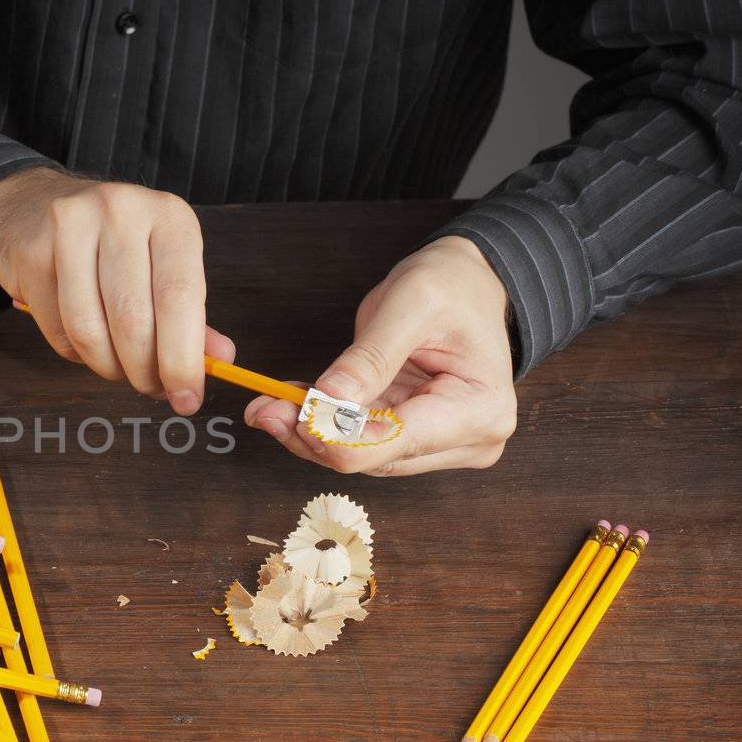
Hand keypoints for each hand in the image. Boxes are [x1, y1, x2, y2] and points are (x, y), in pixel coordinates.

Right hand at [0, 166, 233, 414]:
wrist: (29, 207)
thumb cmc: (109, 243)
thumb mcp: (162, 265)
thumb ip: (191, 313)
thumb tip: (221, 359)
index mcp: (168, 216)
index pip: (179, 297)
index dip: (183, 359)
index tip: (187, 397)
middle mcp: (121, 213)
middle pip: (133, 320)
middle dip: (144, 372)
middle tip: (151, 389)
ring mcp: (70, 229)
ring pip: (90, 331)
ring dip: (108, 367)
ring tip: (118, 368)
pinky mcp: (31, 254)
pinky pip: (57, 331)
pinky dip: (76, 354)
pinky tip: (85, 343)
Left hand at [244, 236, 516, 475]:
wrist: (468, 284)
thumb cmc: (452, 287)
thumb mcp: (410, 304)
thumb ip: (370, 357)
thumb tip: (327, 401)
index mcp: (479, 411)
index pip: (392, 445)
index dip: (332, 436)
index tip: (286, 412)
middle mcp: (469, 440)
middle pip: (372, 457)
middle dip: (313, 434)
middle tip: (262, 407)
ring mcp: (443, 444)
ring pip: (361, 455)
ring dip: (312, 431)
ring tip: (271, 402)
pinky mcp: (418, 438)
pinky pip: (361, 439)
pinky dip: (325, 424)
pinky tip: (295, 402)